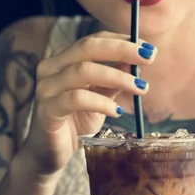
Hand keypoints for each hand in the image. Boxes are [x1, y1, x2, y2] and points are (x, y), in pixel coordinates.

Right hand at [21, 31, 155, 175]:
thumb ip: (115, 80)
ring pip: (83, 70)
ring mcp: (46, 87)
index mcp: (64, 58)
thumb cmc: (77, 121)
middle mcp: (51, 67)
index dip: (122, 40)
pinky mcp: (46, 109)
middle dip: (122, 50)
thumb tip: (137, 61)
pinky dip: (101, 102)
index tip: (148, 47)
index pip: (94, 40)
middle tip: (149, 58)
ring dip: (117, 77)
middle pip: (88, 47)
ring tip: (141, 88)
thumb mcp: (101, 97)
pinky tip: (118, 111)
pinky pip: (76, 99)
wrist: (51, 154)